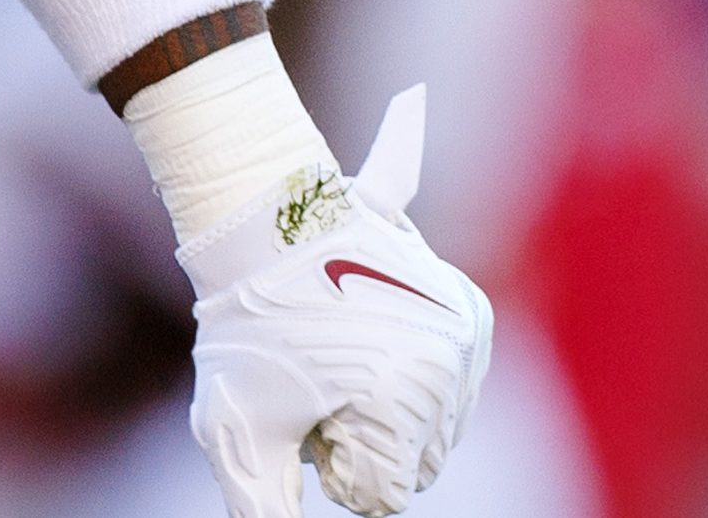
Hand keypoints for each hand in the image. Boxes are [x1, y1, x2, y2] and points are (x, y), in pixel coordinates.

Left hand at [182, 88, 494, 516]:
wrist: (258, 218)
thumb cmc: (246, 326)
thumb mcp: (239, 430)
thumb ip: (262, 506)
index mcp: (404, 404)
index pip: (382, 492)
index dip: (329, 459)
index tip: (302, 409)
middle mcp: (451, 368)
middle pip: (419, 458)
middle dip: (365, 433)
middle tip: (314, 379)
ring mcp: (467, 335)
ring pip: (439, 420)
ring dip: (391, 401)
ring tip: (337, 345)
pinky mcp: (469, 309)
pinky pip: (461, 362)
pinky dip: (433, 356)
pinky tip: (430, 289)